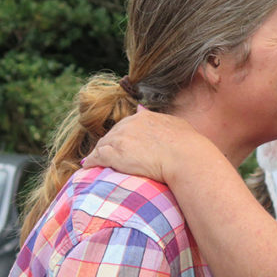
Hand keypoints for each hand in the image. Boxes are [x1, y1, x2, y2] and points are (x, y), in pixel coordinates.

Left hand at [82, 107, 213, 183]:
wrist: (185, 157)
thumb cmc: (188, 145)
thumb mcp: (176, 124)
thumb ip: (160, 119)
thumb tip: (142, 109)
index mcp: (144, 118)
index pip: (126, 126)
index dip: (122, 137)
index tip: (122, 145)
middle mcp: (129, 124)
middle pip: (112, 134)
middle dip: (108, 145)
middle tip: (105, 156)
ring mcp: (121, 139)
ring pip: (102, 145)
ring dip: (98, 153)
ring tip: (93, 162)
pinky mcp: (115, 154)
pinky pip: (97, 157)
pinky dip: (91, 162)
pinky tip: (88, 166)